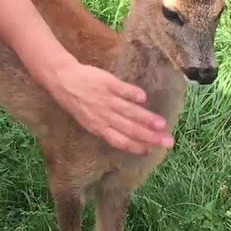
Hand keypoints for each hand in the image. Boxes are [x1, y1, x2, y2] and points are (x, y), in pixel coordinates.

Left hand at [45, 60, 171, 153]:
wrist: (63, 79)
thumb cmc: (76, 101)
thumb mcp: (88, 120)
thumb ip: (107, 127)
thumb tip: (128, 134)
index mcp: (98, 127)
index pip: (120, 141)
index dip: (136, 147)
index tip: (151, 150)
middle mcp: (103, 116)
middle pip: (130, 129)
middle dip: (150, 137)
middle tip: (168, 141)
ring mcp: (106, 100)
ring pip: (129, 112)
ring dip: (146, 118)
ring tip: (162, 124)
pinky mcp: (107, 83)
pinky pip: (123, 90)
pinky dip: (133, 94)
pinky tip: (144, 98)